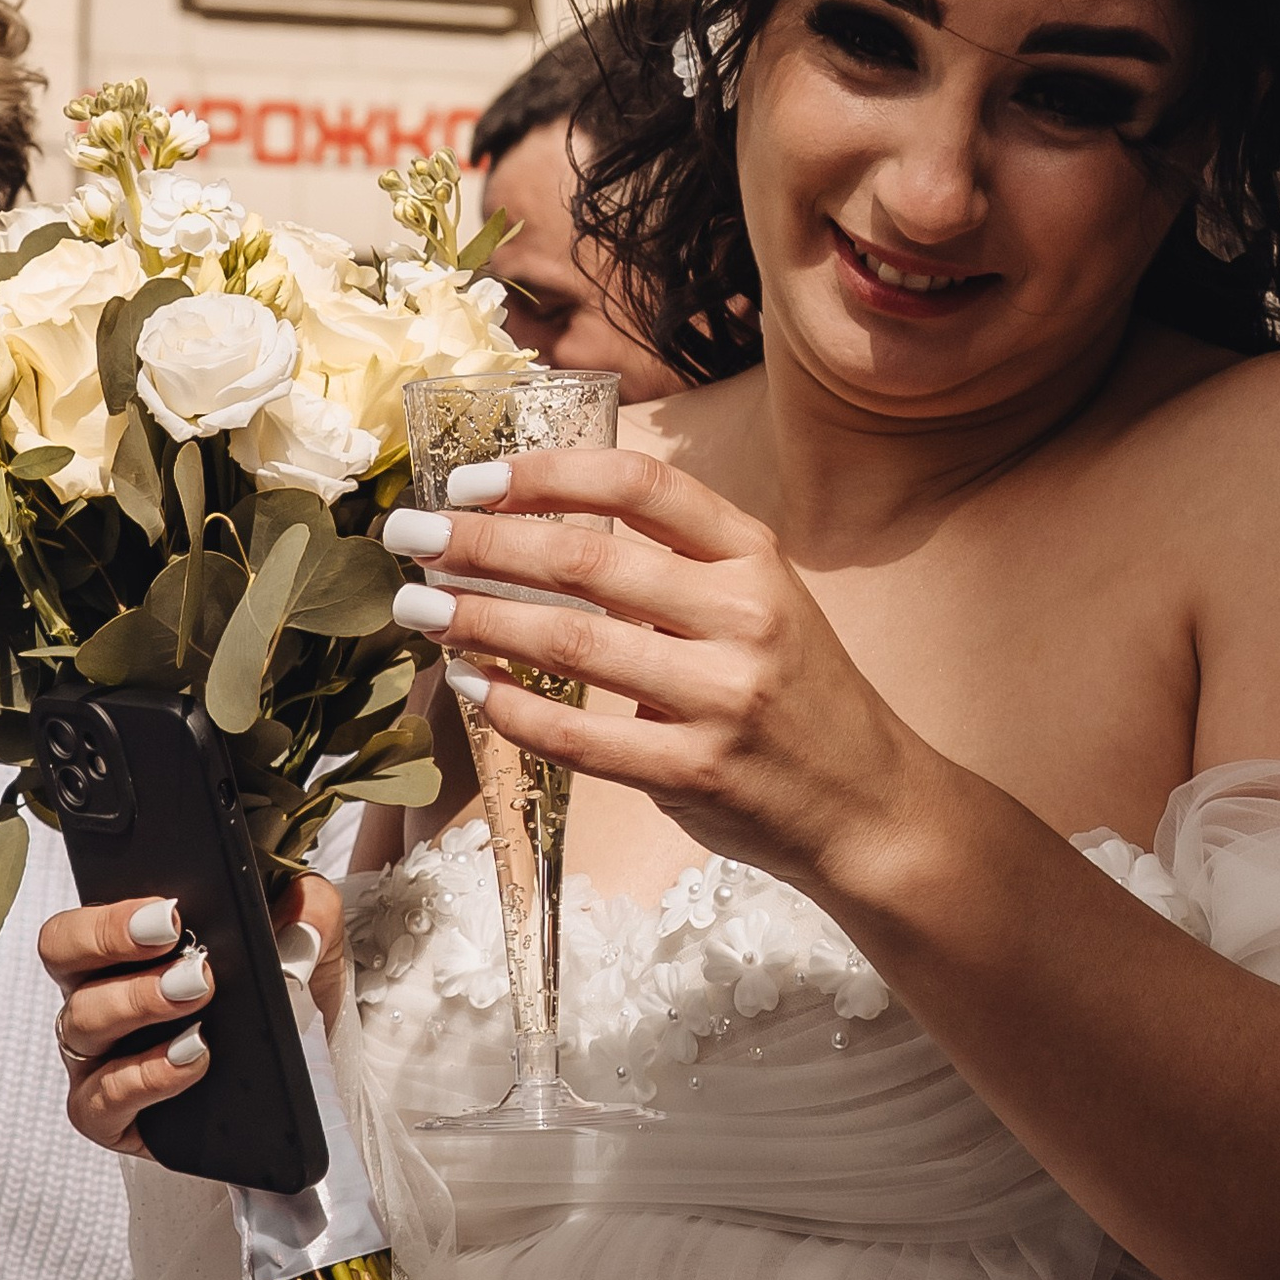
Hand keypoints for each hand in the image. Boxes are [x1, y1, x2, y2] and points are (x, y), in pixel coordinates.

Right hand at [36, 875, 344, 1160]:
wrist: (309, 1090)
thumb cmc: (283, 1013)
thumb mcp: (307, 956)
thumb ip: (307, 916)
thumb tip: (303, 905)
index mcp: (128, 948)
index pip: (88, 915)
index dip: (114, 911)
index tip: (171, 913)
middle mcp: (100, 995)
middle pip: (62, 953)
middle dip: (110, 940)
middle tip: (176, 944)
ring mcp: (98, 1057)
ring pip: (82, 1021)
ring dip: (138, 1003)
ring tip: (196, 997)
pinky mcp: (109, 1115)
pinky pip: (101, 1099)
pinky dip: (145, 1077)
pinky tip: (191, 1060)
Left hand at [383, 448, 925, 906]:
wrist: (869, 804)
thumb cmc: (793, 695)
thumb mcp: (758, 602)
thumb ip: (672, 567)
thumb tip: (534, 530)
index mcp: (754, 556)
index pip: (639, 486)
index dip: (544, 475)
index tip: (471, 482)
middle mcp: (744, 615)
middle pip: (586, 560)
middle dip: (479, 545)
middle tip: (410, 540)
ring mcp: (723, 697)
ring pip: (571, 644)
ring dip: (478, 620)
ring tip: (419, 608)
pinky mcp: (697, 771)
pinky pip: (581, 737)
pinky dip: (514, 709)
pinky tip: (470, 688)